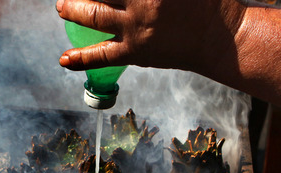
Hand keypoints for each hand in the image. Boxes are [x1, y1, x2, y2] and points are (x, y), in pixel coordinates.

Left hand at [55, 0, 245, 73]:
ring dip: (72, 10)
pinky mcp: (135, 52)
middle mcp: (142, 1)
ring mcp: (136, 27)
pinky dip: (81, 58)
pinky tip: (64, 59)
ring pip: (93, 16)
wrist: (218, 37)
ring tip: (62, 7)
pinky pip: (102, 56)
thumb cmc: (202, 1)